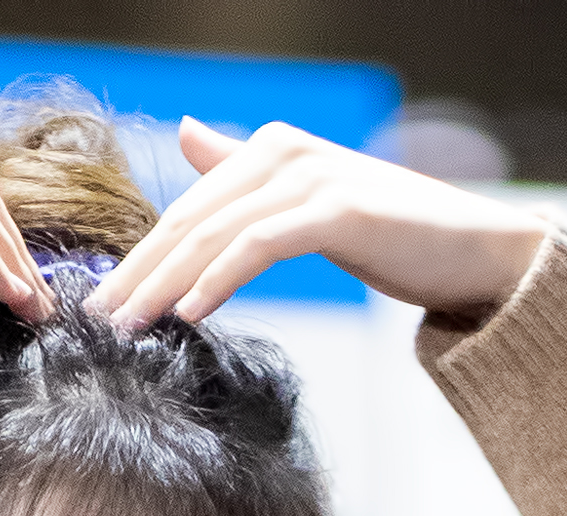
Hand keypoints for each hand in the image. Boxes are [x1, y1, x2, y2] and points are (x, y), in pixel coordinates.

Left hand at [87, 116, 546, 328]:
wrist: (471, 250)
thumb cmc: (391, 234)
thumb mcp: (305, 202)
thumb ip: (243, 174)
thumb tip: (188, 136)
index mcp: (270, 149)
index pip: (188, 211)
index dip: (140, 257)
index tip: (100, 303)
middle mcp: (284, 152)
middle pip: (190, 221)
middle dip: (138, 273)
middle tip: (95, 322)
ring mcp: (310, 178)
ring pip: (215, 235)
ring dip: (164, 285)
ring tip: (128, 328)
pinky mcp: (335, 209)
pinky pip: (259, 247)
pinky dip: (218, 280)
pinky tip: (188, 315)